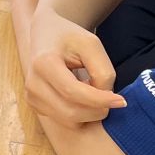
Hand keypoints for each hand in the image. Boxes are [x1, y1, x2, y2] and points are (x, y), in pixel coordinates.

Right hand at [26, 8, 125, 127]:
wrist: (46, 34)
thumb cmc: (70, 37)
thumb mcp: (91, 44)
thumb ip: (102, 71)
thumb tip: (106, 99)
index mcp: (43, 63)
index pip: (73, 92)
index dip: (100, 100)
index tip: (122, 101)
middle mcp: (33, 83)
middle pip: (70, 112)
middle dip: (98, 111)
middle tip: (112, 98)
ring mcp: (32, 97)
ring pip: (69, 120)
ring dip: (90, 112)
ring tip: (92, 88)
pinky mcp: (36, 105)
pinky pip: (65, 120)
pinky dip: (80, 113)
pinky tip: (81, 94)